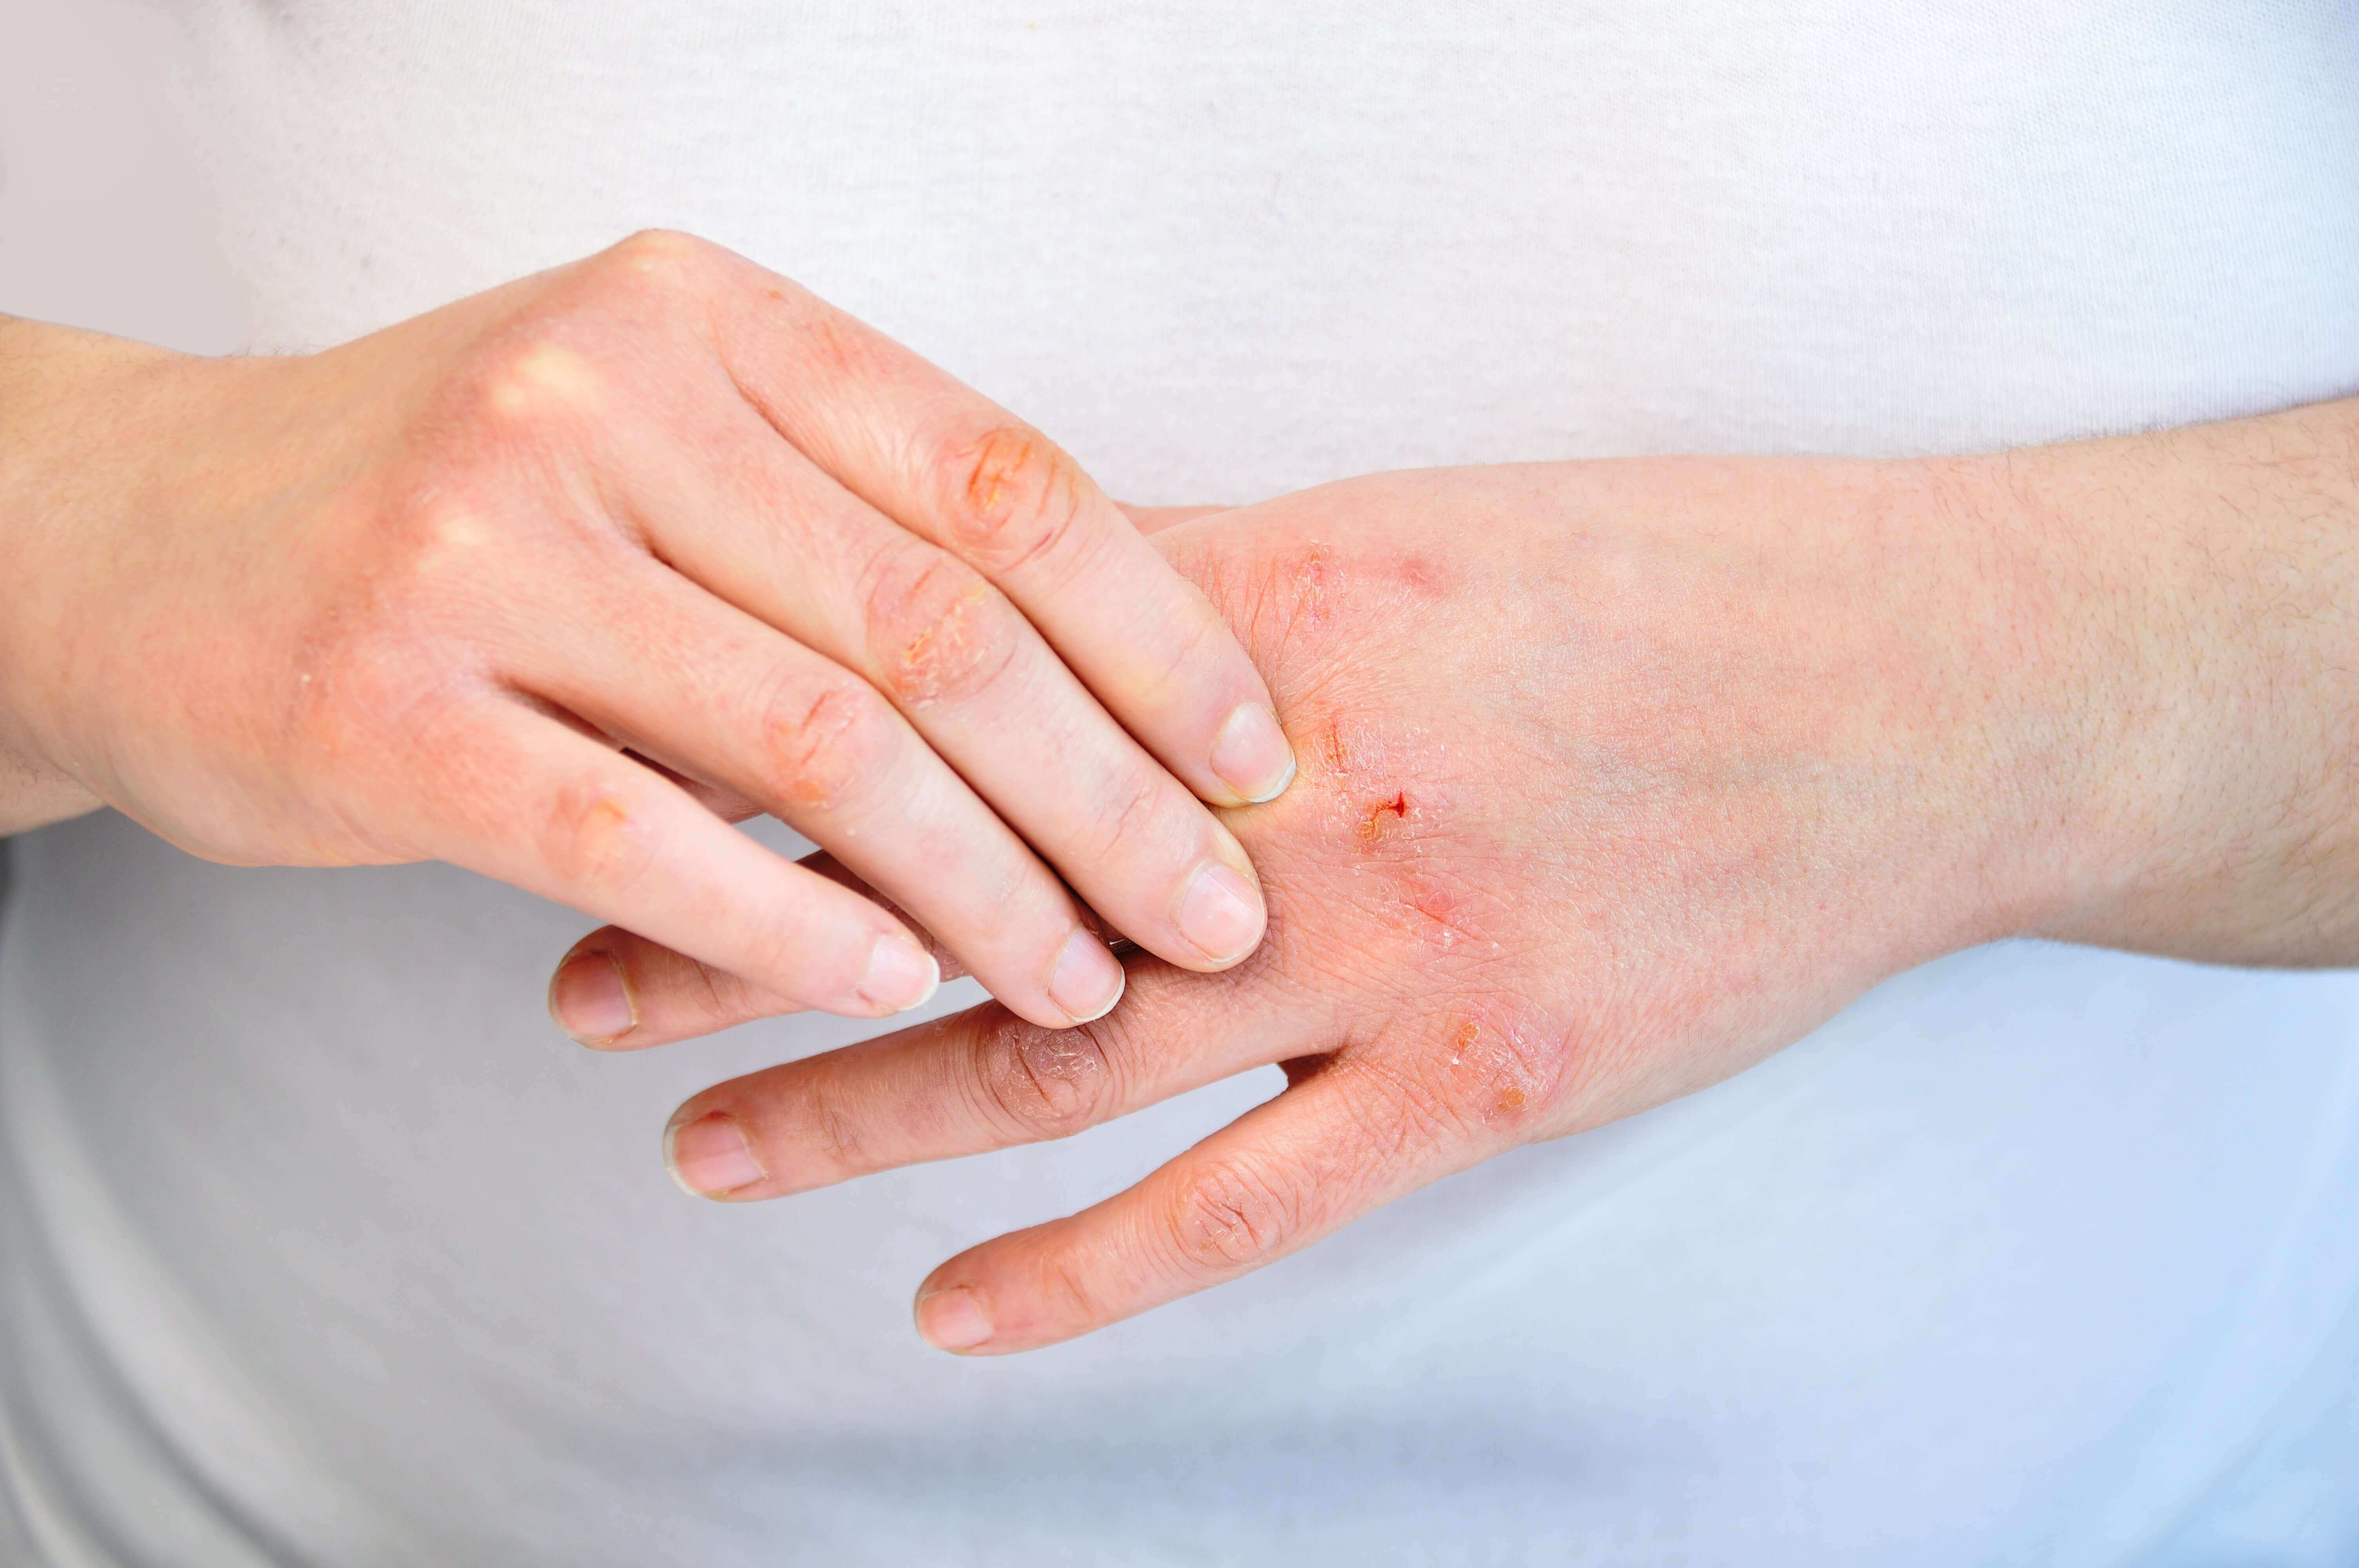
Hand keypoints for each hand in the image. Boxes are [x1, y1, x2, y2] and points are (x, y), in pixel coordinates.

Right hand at [0, 232, 1293, 1029]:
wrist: (136, 537)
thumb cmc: (453, 503)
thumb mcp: (656, 436)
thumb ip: (848, 513)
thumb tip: (1114, 679)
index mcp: (704, 318)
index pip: (1000, 481)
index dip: (1155, 632)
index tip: (1256, 757)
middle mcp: (598, 401)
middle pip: (934, 625)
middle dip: (1108, 794)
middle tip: (1213, 910)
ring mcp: (480, 549)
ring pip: (814, 742)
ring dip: (983, 885)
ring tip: (1083, 980)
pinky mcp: (385, 708)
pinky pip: (640, 839)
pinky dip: (795, 926)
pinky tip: (903, 986)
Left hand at [606, 454, 2114, 1348]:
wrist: (1916, 693)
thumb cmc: (1669, 585)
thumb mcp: (1420, 532)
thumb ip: (1215, 595)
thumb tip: (1031, 628)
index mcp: (1279, 622)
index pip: (961, 686)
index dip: (787, 743)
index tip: (649, 773)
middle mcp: (1303, 794)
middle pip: (969, 877)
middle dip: (759, 934)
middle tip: (588, 972)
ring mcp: (1394, 956)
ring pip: (1066, 1052)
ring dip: (864, 1103)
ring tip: (702, 1138)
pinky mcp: (1484, 1083)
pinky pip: (1245, 1203)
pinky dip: (1081, 1269)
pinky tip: (945, 1303)